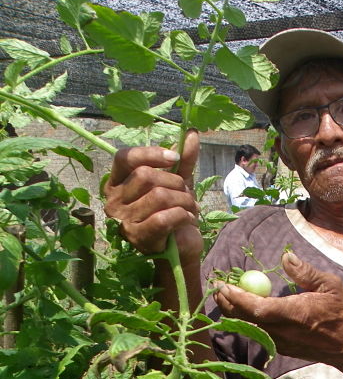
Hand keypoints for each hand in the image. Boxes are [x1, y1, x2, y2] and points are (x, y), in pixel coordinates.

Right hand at [103, 130, 201, 261]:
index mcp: (118, 182)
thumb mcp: (180, 181)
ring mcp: (123, 221)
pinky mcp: (138, 238)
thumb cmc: (175, 210)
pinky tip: (188, 219)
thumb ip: (184, 159)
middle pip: (146, 176)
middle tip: (186, 193)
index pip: (125, 157)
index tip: (175, 158)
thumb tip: (192, 132)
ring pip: (159, 196)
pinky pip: (164, 217)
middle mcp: (114, 200)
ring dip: (184, 200)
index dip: (151, 153)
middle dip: (176, 183)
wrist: (182, 246)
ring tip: (189, 208)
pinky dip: (183, 215)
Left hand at [214, 252, 342, 370]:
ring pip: (249, 327)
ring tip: (224, 296)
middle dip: (228, 302)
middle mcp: (283, 331)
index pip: (257, 307)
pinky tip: (242, 310)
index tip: (224, 285)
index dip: (237, 297)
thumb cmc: (341, 312)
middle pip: (245, 318)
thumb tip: (286, 257)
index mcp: (294, 313)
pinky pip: (257, 333)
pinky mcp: (281, 348)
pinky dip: (246, 321)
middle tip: (217, 287)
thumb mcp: (330, 285)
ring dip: (234, 312)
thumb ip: (305, 272)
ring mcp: (280, 342)